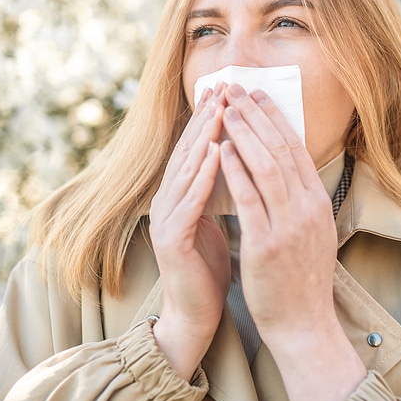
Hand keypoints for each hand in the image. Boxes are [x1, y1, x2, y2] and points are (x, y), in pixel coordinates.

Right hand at [148, 85, 230, 379]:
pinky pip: (189, 201)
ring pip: (186, 169)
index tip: (228, 90)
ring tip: (221, 109)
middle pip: (188, 151)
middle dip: (206, 117)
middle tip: (222, 85)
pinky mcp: (170, 238)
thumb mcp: (216, 220)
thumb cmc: (210, 268)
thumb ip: (218, 191)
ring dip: (204, 137)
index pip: (196, 149)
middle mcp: (168, 201)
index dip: (210, 119)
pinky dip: (203, 175)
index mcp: (180, 197)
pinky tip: (217, 153)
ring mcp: (165, 219)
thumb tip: (235, 157)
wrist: (196, 315)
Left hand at [219, 83, 337, 335]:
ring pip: (267, 166)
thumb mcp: (312, 233)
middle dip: (256, 115)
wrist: (304, 324)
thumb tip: (284, 170)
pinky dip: (236, 169)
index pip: (296, 149)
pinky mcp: (267, 243)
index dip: (275, 118)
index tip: (257, 95)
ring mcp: (290, 225)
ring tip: (223, 109)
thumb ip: (300, 201)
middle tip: (235, 89)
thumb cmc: (301, 280)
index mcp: (318, 203)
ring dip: (243, 133)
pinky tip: (221, 148)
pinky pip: (250, 198)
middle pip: (281, 149)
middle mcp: (308, 208)